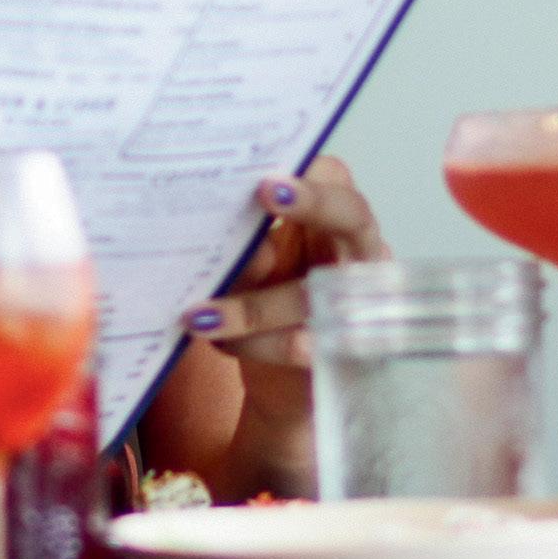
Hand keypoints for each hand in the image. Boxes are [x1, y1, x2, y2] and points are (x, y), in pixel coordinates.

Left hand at [181, 157, 386, 491]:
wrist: (283, 389)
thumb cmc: (266, 313)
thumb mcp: (248, 273)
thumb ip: (243, 248)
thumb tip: (219, 227)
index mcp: (329, 225)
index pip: (334, 178)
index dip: (307, 171)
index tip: (267, 169)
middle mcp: (356, 257)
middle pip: (352, 217)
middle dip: (313, 203)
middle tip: (266, 192)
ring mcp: (358, 306)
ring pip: (315, 292)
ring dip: (254, 305)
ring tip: (198, 317)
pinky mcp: (342, 354)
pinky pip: (304, 345)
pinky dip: (264, 345)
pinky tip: (226, 344)